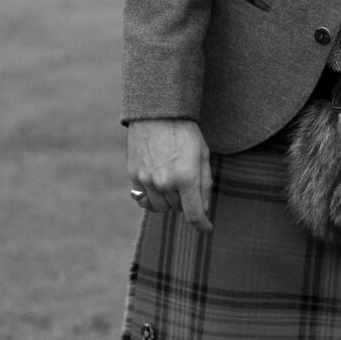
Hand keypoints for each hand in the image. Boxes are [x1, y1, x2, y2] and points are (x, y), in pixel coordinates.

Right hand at [126, 118, 213, 232]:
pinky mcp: (133, 174)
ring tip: (173, 182)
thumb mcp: (203, 155)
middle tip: (188, 184)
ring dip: (169, 200)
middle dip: (186, 201)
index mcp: (186, 178)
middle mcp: (165, 182)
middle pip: (177, 209)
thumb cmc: (185, 132)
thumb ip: (204, 184)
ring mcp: (146, 179)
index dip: (202, 224)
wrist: (158, 111)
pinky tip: (158, 184)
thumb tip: (203, 209)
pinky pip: (143, 197)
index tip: (207, 227)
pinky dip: (152, 195)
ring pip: (159, 207)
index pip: (193, 214)